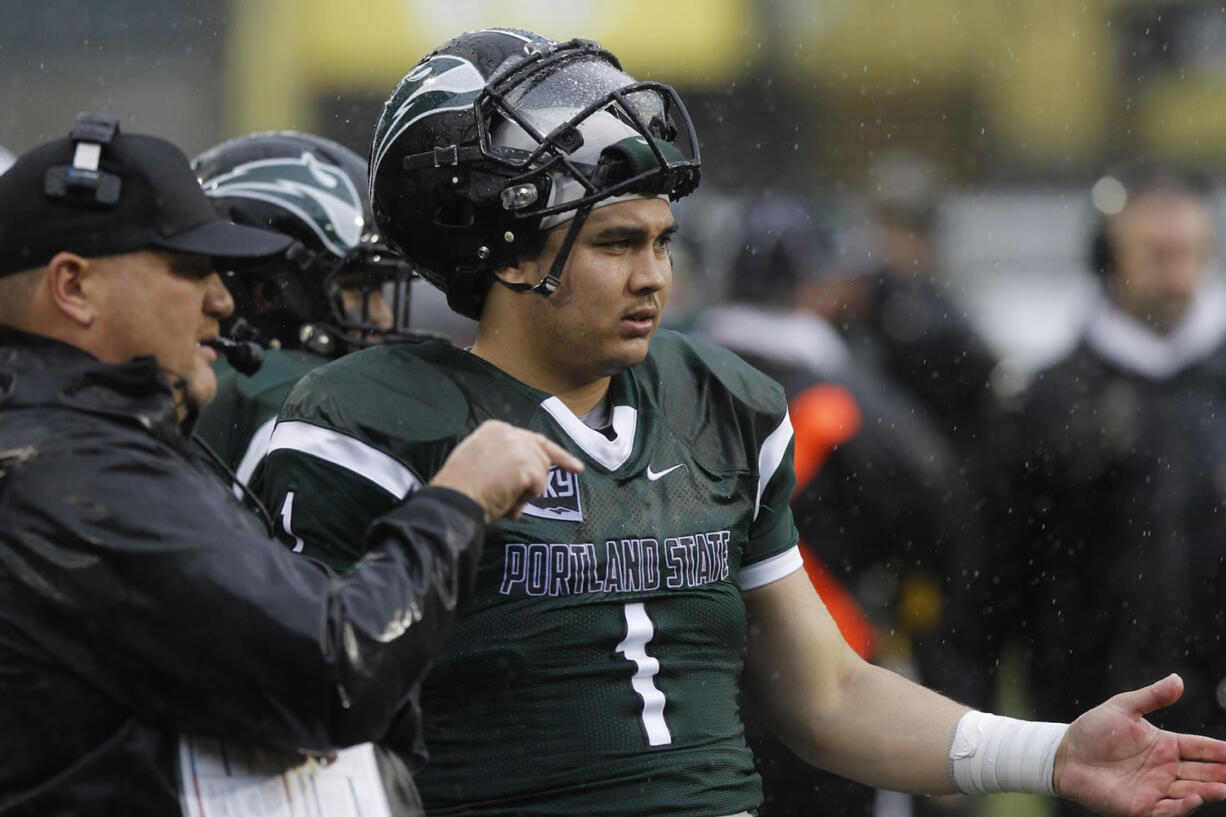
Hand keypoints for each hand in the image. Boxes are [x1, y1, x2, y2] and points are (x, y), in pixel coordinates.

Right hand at [429, 420, 583, 522]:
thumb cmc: (460, 488)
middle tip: (517, 502)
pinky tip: (506, 498)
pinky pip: (539, 486)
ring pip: (542, 471)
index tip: (575, 467)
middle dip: (536, 480)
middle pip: (542, 455)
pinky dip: (526, 498)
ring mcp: (519, 446)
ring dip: (526, 491)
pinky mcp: (526, 463)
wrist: (453, 498)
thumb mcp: (479, 463)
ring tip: (502, 498)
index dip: (554, 456)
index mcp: (494, 429)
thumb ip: (503, 464)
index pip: (532, 440)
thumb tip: (521, 489)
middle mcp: (509, 432)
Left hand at [1054, 674, 1225, 816]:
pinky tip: (1195, 797)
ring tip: (1224, 788)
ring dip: (1208, 790)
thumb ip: (1152, 697)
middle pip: (1202, 772)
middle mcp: (1165, 768)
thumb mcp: (1123, 708)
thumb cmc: (1093, 729)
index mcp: (1164, 745)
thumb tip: (1178, 680)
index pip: (1199, 748)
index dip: (1219, 750)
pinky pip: (1168, 809)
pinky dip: (1183, 805)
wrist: (1065, 754)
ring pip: (1191, 791)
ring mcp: (1155, 788)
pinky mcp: (1141, 806)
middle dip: (1222, 774)